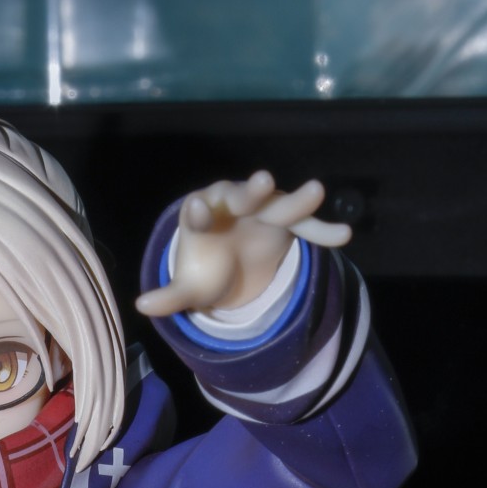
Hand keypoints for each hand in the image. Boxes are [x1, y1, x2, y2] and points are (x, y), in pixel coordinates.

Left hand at [136, 171, 350, 317]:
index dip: (198, 213)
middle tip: (261, 182)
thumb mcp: (188, 287)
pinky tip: (344, 237)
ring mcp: (262, 210)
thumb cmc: (205, 268)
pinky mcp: (286, 222)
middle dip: (250, 190)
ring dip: (297, 198)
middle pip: (240, 196)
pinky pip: (306, 226)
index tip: (199, 210)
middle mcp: (232, 204)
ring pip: (279, 203)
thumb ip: (170, 296)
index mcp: (201, 215)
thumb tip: (142, 305)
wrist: (231, 260)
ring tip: (317, 192)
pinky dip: (323, 230)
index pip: (197, 213)